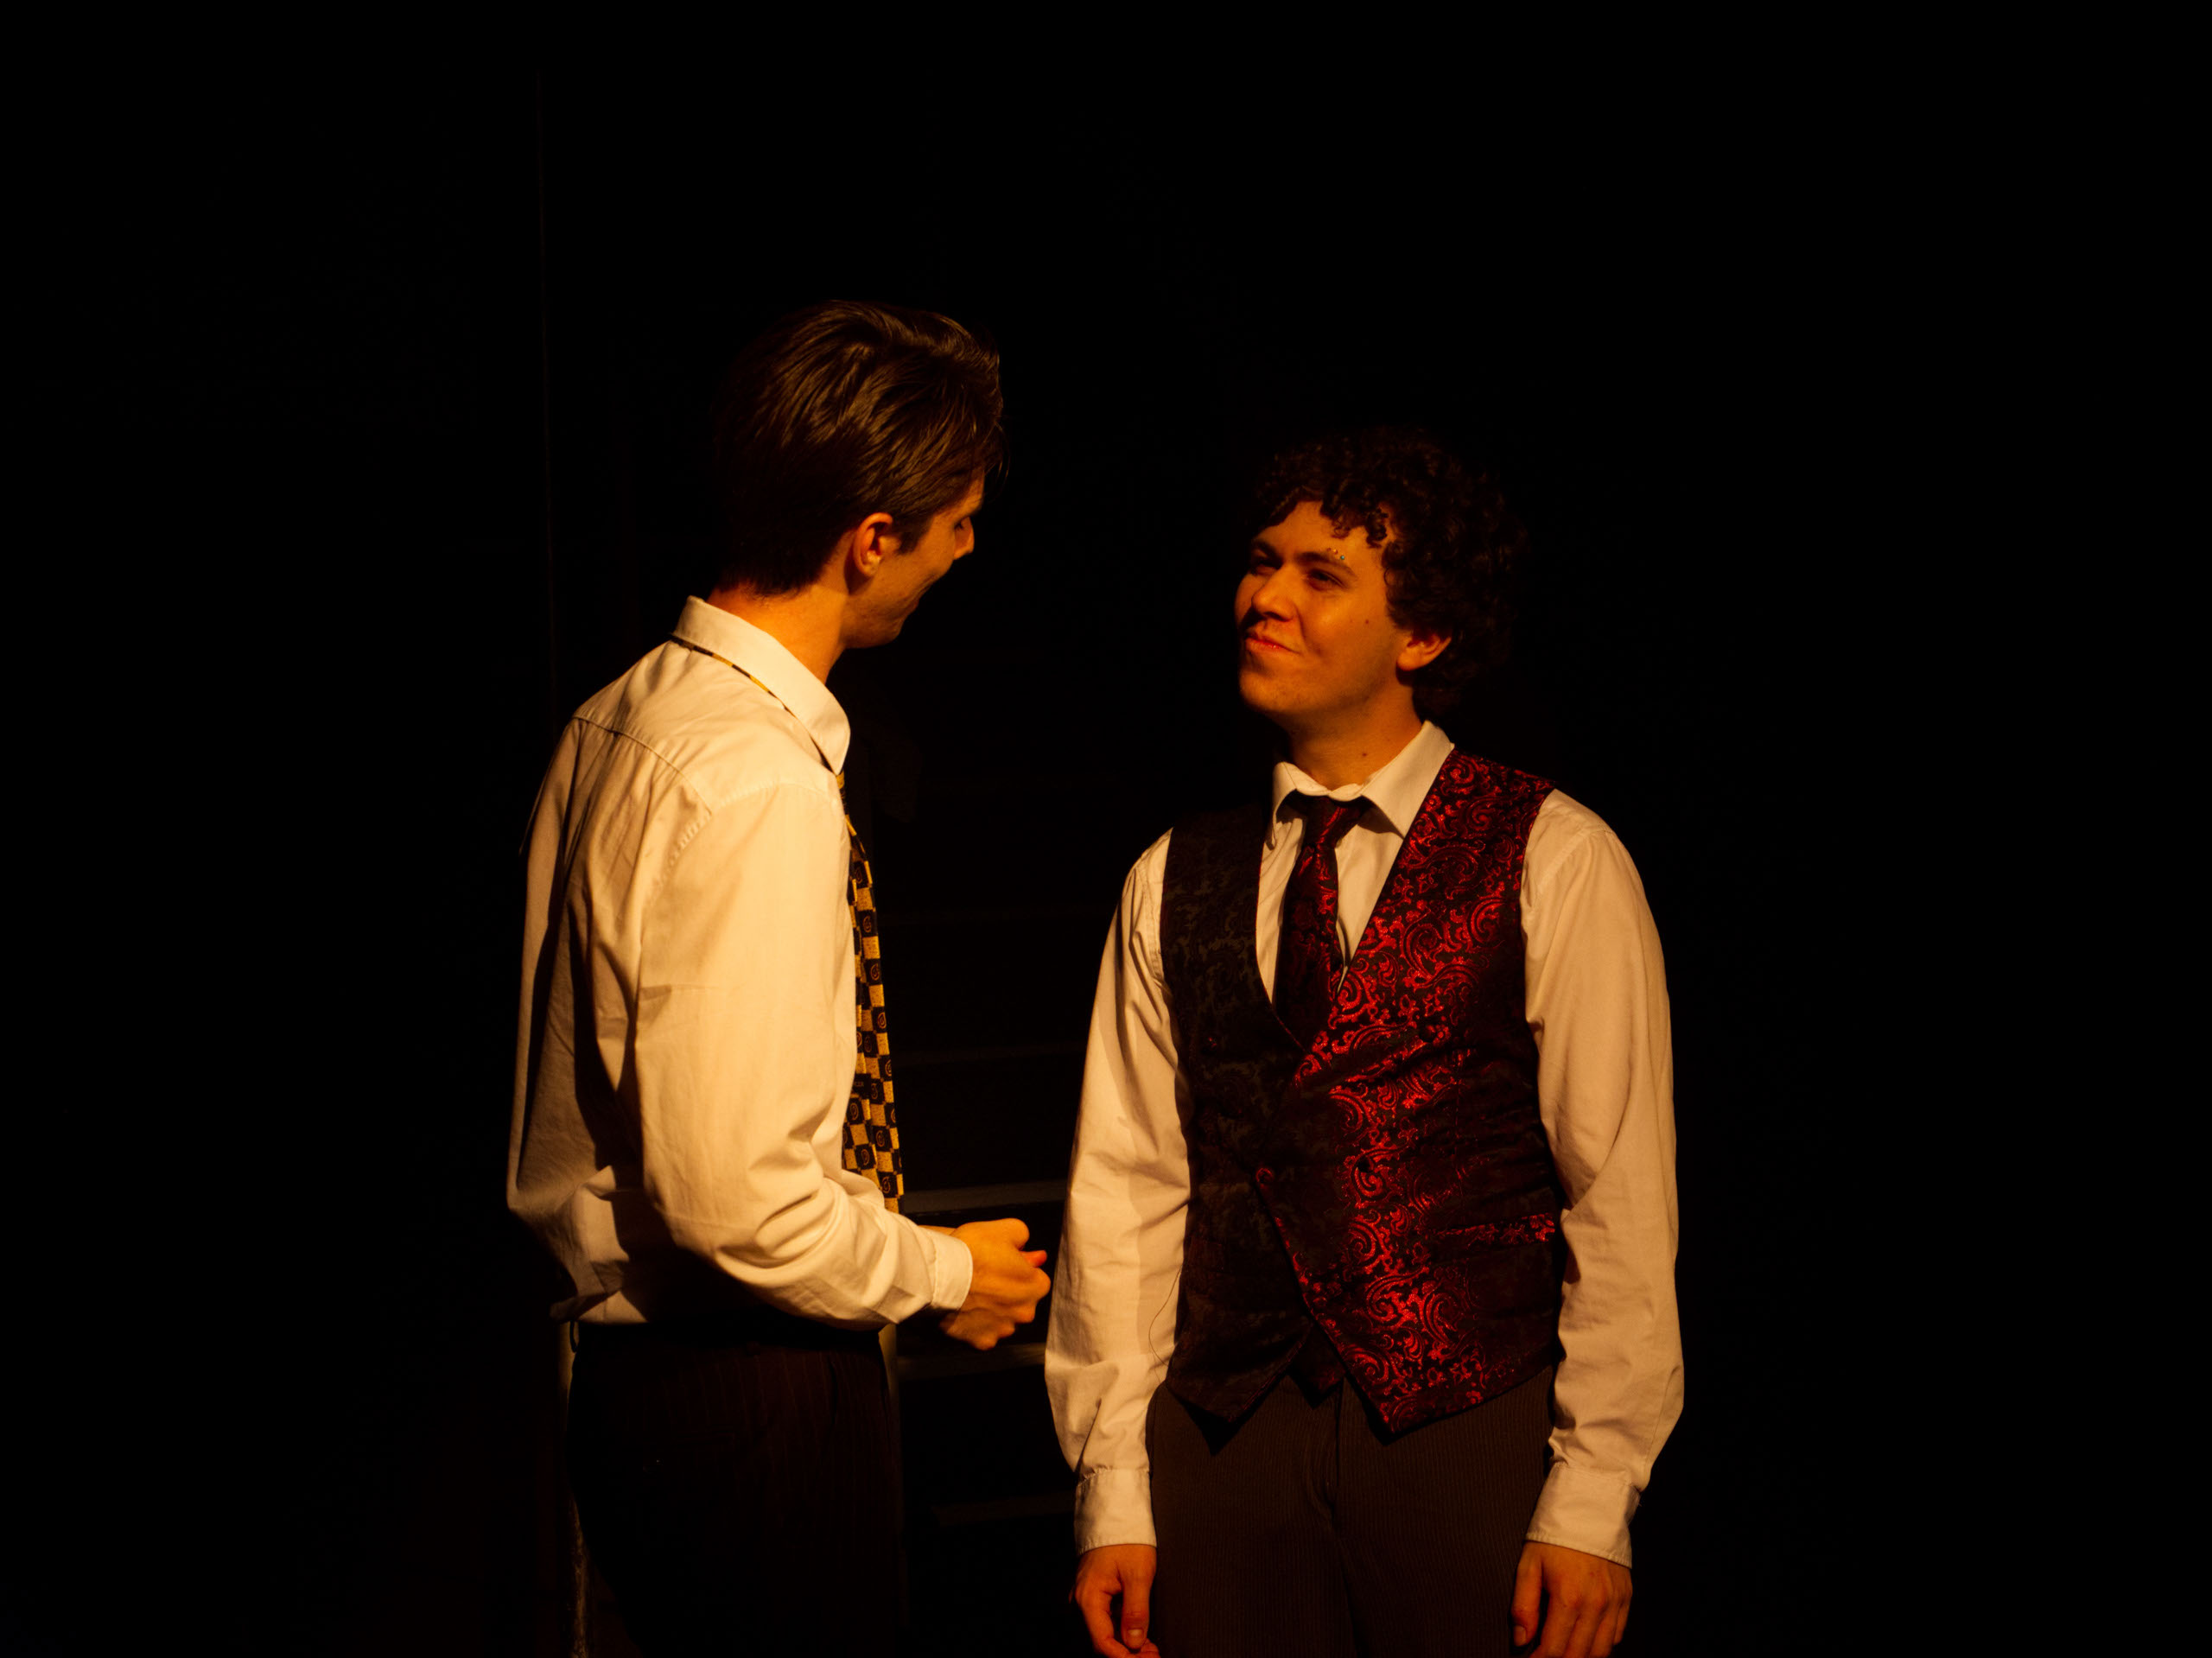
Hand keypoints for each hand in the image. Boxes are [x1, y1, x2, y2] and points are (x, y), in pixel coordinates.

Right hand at [940, 1217, 1048, 1350]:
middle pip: (1020, 1301)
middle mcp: (1025, 1312)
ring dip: (993, 1310)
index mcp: (1036, 1285)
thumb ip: (1022, 1237)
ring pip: (1003, 1319)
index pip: (1035, 1277)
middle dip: (1008, 1292)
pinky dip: (977, 1324)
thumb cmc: (971, 1252)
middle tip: (987, 1278)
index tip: (1002, 1265)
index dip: (1017, 1269)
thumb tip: (1029, 1249)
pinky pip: (983, 1333)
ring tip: (974, 1293)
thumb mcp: (1004, 1228)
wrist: (939, 1275)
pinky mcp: (982, 1340)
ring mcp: (1003, 1329)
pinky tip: (967, 1309)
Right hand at [1072, 1544, 1157, 1656]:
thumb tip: (1135, 1642)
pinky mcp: (1094, 1595)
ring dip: (1126, 1645)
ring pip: (1103, 1632)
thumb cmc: (1126, 1539)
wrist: (1116, 1515)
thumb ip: (1136, 1611)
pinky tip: (1141, 1635)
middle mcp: (1081, 1601)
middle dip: (1127, 1653)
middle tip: (1153, 1655)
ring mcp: (1086, 1598)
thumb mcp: (1138, 1574)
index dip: (1125, 1657)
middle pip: (1101, 1640)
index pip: (1102, 1642)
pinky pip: (1105, 1621)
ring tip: (1151, 1649)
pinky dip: (1122, 1631)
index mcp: (1088, 1598)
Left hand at [1512, 1541, 1630, 1657]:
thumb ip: (1523, 1605)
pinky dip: (1602, 1644)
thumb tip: (1521, 1639)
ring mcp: (1614, 1602)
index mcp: (1568, 1597)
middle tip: (1547, 1655)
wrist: (1589, 1509)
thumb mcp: (1529, 1564)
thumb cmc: (1555, 1536)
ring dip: (1582, 1656)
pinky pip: (1617, 1635)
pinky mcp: (1626, 1597)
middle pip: (1579, 1654)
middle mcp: (1596, 1604)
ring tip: (1566, 1651)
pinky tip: (1587, 1638)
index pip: (1554, 1648)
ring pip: (1602, 1650)